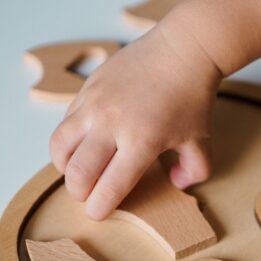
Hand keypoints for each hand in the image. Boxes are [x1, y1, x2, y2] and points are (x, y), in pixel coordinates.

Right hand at [49, 23, 221, 219]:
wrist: (184, 48)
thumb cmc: (193, 95)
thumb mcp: (201, 139)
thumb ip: (193, 170)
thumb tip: (175, 183)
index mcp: (141, 142)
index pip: (108, 188)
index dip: (100, 208)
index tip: (99, 212)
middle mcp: (112, 124)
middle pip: (77, 174)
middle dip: (79, 193)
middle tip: (88, 194)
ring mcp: (95, 104)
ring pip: (59, 147)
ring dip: (65, 166)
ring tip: (77, 170)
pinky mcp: (87, 88)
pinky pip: (65, 122)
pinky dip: (68, 140)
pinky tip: (83, 142)